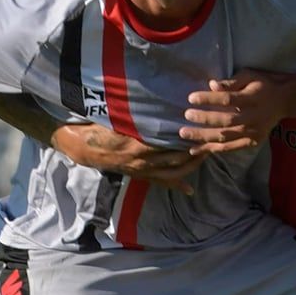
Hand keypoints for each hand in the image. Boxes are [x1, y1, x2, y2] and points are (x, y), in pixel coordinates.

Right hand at [51, 123, 204, 192]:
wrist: (84, 146)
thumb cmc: (102, 128)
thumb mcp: (120, 117)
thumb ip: (140, 115)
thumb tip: (160, 105)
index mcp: (139, 144)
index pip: (171, 141)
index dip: (188, 137)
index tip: (202, 128)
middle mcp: (144, 159)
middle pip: (177, 157)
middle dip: (195, 150)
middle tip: (211, 140)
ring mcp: (143, 169)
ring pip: (173, 170)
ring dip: (191, 164)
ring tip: (205, 154)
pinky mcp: (140, 175)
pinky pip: (161, 182)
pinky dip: (177, 185)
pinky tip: (190, 189)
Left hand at [182, 69, 295, 154]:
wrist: (285, 101)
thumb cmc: (263, 85)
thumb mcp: (250, 76)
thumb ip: (231, 81)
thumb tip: (211, 85)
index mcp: (253, 98)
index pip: (228, 99)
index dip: (209, 99)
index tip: (191, 98)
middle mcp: (253, 117)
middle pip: (225, 120)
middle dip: (204, 119)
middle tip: (186, 116)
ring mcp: (253, 132)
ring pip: (225, 137)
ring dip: (203, 137)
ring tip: (184, 135)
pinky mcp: (252, 142)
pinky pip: (230, 148)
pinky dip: (212, 149)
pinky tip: (196, 149)